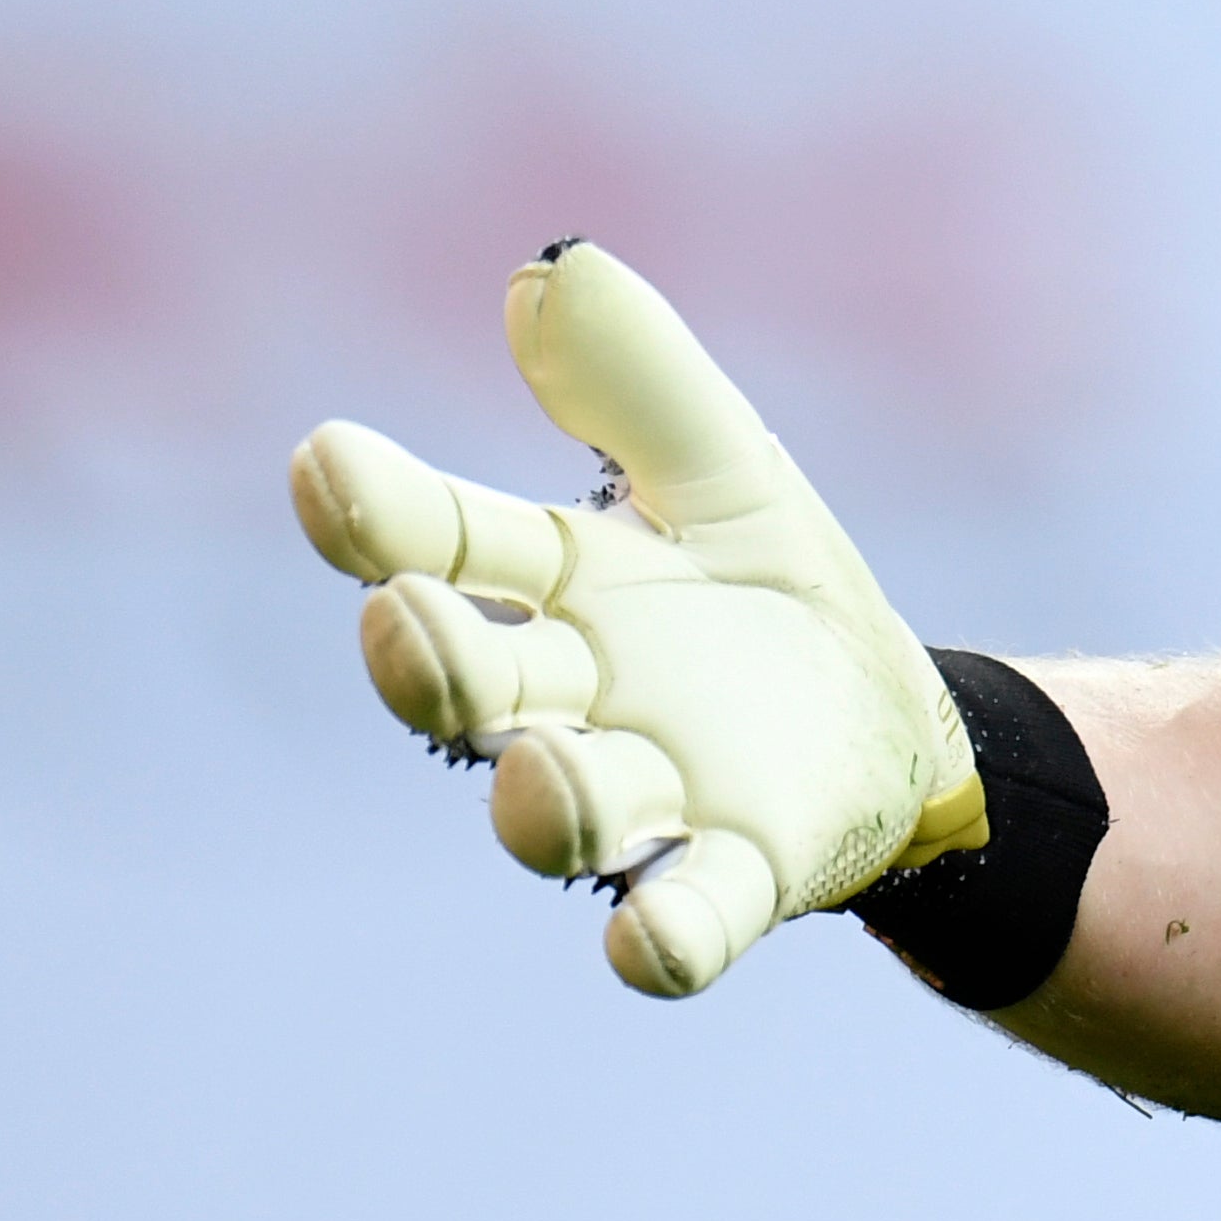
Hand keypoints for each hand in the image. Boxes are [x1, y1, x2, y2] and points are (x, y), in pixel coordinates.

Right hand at [290, 241, 983, 994]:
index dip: (378, 512)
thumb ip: (643, 384)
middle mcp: (574, 700)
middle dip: (433, 664)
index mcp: (557, 589)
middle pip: (477, 688)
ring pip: (570, 811)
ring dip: (547, 801)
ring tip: (546, 771)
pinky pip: (690, 917)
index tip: (324, 459)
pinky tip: (643, 949)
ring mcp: (655, 793)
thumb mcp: (726, 468)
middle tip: (399, 621)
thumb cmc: (768, 592)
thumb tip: (553, 271)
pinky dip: (665, 938)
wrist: (895, 716)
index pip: (444, 545)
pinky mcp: (747, 868)